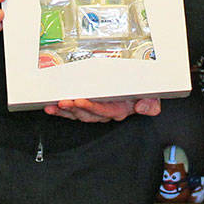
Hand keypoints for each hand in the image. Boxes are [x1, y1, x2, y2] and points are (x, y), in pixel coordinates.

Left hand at [44, 96, 161, 122]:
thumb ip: (151, 104)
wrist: (138, 90)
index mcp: (120, 109)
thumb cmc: (141, 92)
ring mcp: (95, 110)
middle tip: (65, 102)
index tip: (82, 101)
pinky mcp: (87, 107)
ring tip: (55, 106)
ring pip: (78, 114)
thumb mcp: (152, 96)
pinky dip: (60, 111)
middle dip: (75, 109)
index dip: (93, 107)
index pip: (105, 110)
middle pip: (88, 114)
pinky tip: (51, 108)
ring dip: (65, 111)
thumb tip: (144, 107)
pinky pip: (72, 111)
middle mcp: (106, 112)